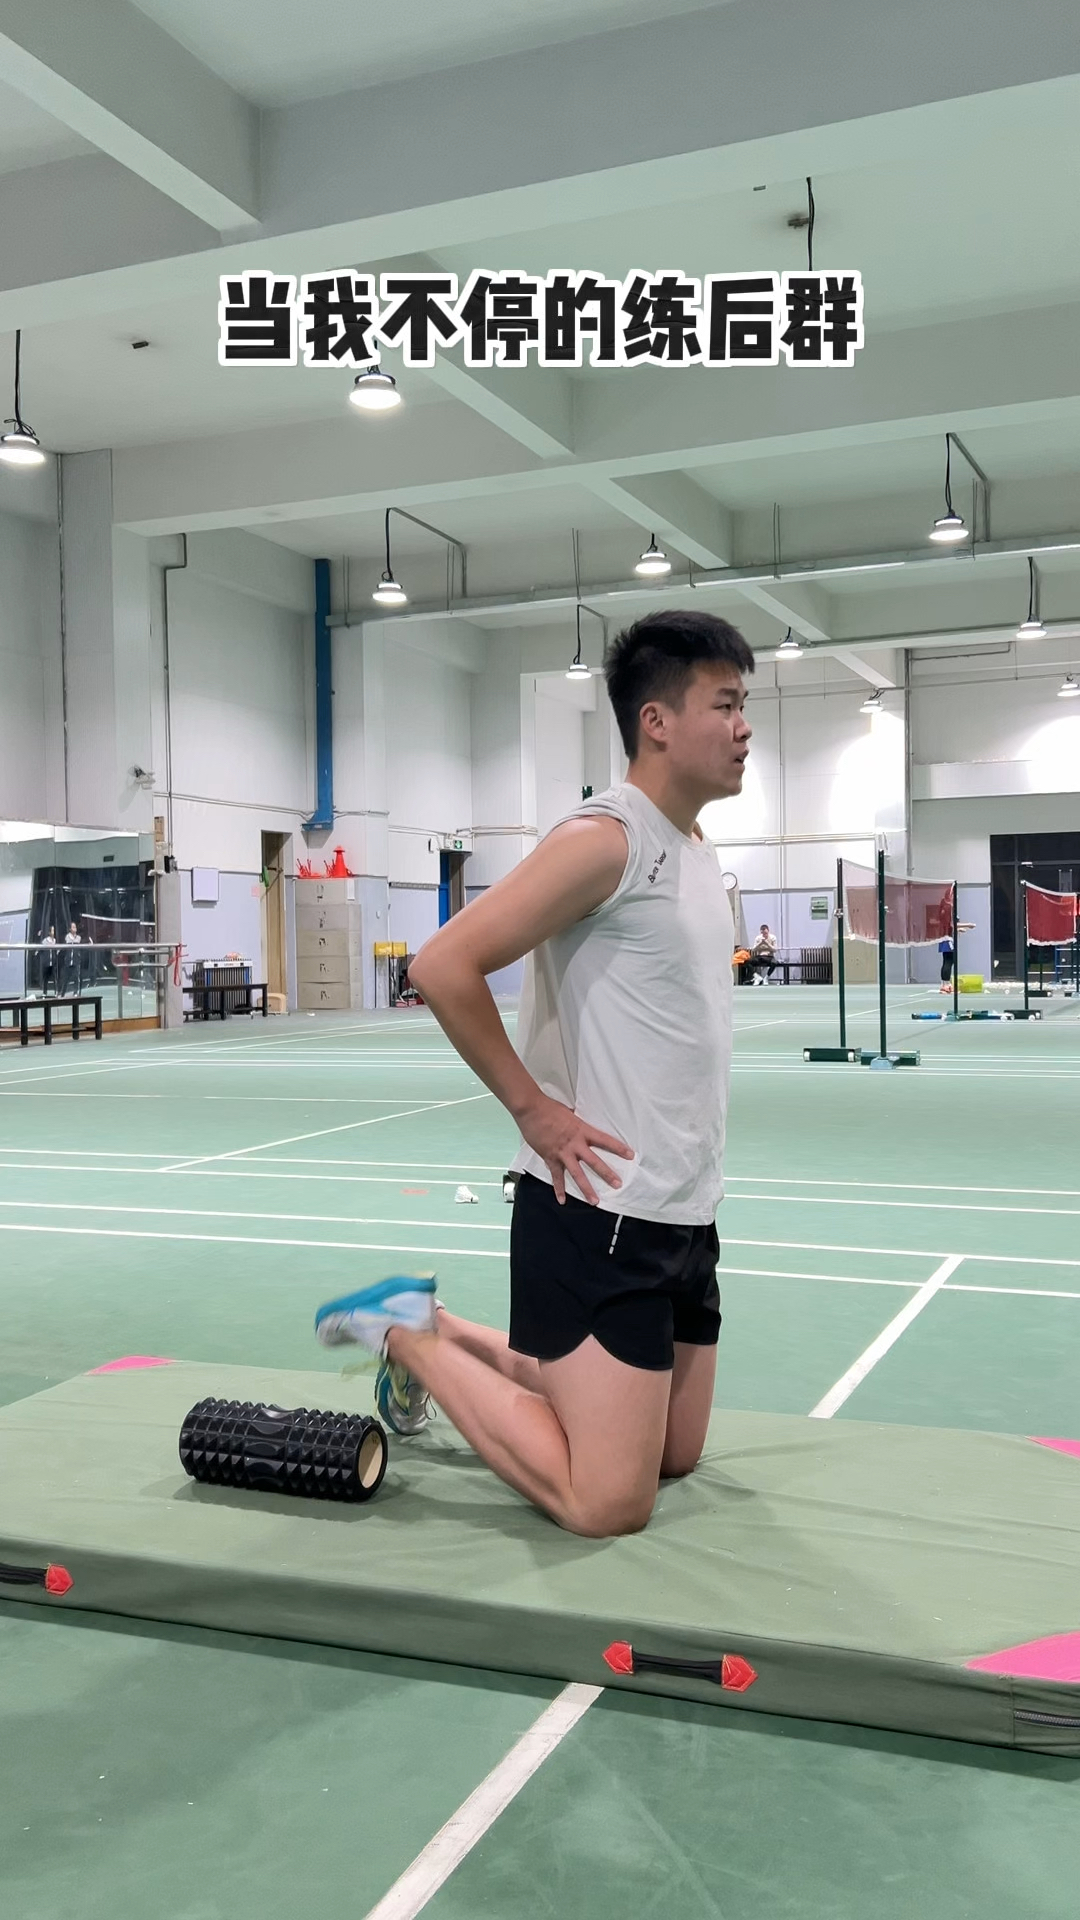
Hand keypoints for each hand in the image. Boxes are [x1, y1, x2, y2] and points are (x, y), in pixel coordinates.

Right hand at [517, 1093, 633, 1205]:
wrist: (532, 1110)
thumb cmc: (550, 1108)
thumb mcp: (570, 1113)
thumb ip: (577, 1122)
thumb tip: (580, 1123)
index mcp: (582, 1130)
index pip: (605, 1141)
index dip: (619, 1148)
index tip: (630, 1155)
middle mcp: (575, 1144)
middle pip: (594, 1162)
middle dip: (607, 1174)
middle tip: (617, 1184)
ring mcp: (562, 1153)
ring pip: (577, 1174)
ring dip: (586, 1188)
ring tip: (594, 1201)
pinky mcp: (550, 1158)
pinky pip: (556, 1177)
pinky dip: (559, 1189)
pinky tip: (562, 1200)